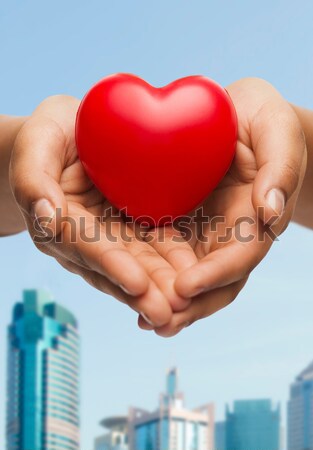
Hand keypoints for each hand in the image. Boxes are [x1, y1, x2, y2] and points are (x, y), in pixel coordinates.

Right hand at [9, 96, 192, 326]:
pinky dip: (173, 264)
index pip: (86, 246)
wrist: (73, 134)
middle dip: (143, 291)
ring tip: (186, 306)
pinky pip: (154, 248)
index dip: (111, 264)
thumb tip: (46, 216)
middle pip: (116, 267)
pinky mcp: (132, 229)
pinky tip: (195, 279)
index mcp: (60, 222)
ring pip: (138, 264)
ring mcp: (111, 237)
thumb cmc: (51, 134)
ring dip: (161, 286)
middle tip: (170, 313)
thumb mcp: (37, 142)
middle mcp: (86, 239)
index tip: (137, 283)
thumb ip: (33, 178)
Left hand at [140, 78, 306, 336]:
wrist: (237, 117)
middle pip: (215, 282)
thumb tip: (271, 213)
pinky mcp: (182, 226)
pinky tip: (129, 287)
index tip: (185, 288)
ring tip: (142, 318)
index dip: (216, 275)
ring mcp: (206, 234)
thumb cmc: (261, 120)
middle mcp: (231, 235)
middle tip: (158, 322)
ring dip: (169, 302)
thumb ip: (280, 168)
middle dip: (190, 306)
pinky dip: (152, 276)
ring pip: (190, 278)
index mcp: (255, 218)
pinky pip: (167, 256)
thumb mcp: (276, 131)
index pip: (241, 256)